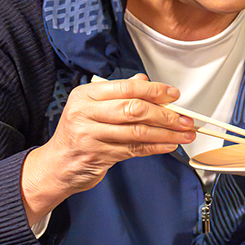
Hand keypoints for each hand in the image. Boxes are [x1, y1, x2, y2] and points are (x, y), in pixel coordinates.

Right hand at [21, 74, 192, 219]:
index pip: (126, 88)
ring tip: (185, 134)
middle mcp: (86, 113)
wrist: (58, 163)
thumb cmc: (80, 132)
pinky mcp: (99, 156)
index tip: (174, 95)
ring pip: (137, 132)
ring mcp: (91, 135)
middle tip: (185, 119)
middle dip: (165, 115)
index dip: (154, 90)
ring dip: (166, 134)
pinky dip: (156, 147)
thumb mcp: (93, 106)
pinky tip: (170, 145)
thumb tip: (145, 81)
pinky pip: (134, 150)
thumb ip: (119, 93)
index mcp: (86, 95)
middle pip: (133, 109)